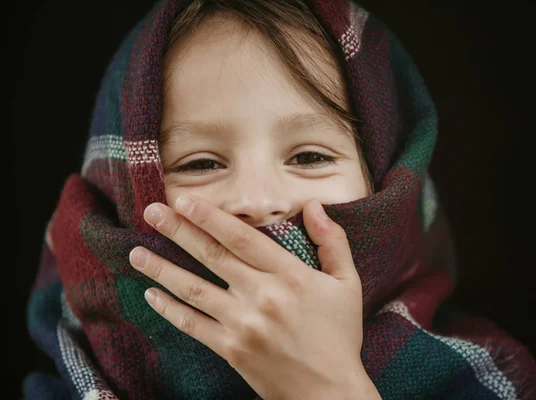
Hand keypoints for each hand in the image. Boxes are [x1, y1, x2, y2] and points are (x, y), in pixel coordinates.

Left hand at [129, 196, 380, 399]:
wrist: (329, 392)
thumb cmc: (339, 336)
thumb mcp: (347, 284)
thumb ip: (332, 241)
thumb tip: (314, 206)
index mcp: (290, 276)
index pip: (243, 238)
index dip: (211, 216)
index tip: (185, 200)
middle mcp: (262, 296)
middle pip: (212, 255)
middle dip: (178, 230)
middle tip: (151, 211)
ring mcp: (243, 324)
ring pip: (194, 289)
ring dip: (162, 269)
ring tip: (136, 253)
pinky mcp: (231, 349)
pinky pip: (193, 325)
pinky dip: (170, 310)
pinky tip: (152, 295)